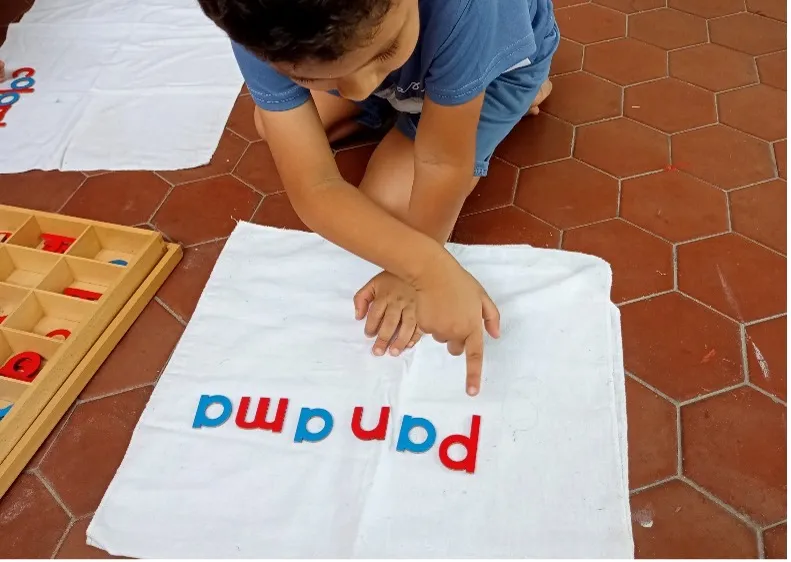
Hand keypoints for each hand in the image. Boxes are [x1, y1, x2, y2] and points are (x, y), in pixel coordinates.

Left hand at [354, 272, 422, 356]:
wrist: (417, 266)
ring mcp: (413, 306)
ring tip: (393, 352)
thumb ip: (362, 298)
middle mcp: (398, 302)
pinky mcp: (423, 310)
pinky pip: (420, 325)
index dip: (371, 326)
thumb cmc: (392, 277)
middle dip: (383, 338)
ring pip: (406, 326)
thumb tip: (358, 317)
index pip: (375, 314)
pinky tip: (408, 345)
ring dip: (400, 341)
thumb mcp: (373, 283)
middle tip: (378, 352)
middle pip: (390, 322)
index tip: (369, 335)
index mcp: (385, 295)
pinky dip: (415, 336)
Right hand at [413, 252, 499, 396]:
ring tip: (444, 306)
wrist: (433, 273)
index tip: (472, 392)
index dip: (473, 375)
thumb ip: (491, 316)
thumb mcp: (482, 296)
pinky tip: (433, 306)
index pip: (474, 356)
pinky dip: (431, 322)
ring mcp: (438, 330)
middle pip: (456, 347)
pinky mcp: (424, 326)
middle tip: (455, 316)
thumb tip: (495, 335)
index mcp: (471, 326)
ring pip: (442, 338)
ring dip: (444, 328)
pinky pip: (429, 331)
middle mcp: (455, 332)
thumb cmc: (460, 282)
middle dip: (457, 338)